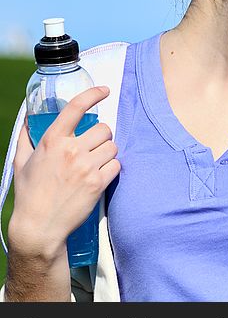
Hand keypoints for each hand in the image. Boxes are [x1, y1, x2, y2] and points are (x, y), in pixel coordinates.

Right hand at [9, 86, 119, 260]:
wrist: (39, 226)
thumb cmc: (29, 194)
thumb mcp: (21, 162)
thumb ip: (26, 138)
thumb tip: (27, 119)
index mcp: (52, 141)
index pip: (76, 108)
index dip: (92, 94)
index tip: (104, 90)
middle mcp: (71, 150)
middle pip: (104, 129)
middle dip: (101, 137)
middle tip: (92, 149)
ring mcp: (86, 166)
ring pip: (113, 146)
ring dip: (107, 153)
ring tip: (93, 164)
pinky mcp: (99, 182)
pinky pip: (117, 164)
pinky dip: (111, 169)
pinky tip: (99, 176)